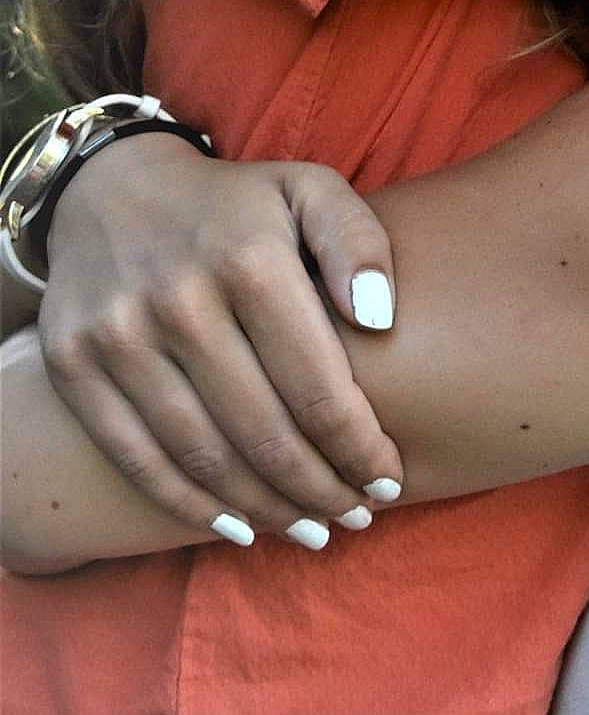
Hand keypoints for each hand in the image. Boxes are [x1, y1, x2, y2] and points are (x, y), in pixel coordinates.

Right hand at [38, 136, 403, 546]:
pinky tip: (238, 526)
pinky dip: (190, 505)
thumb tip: (381, 319)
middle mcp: (181, 300)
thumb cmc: (237, 203)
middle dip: (322, 491)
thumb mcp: (309, 190)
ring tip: (312, 529)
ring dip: (267, 510)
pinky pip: (137, 458)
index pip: (318, 389)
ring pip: (204, 458)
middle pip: (264, 435)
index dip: (360, 451)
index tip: (389, 483)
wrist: (112, 185)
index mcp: (252, 261)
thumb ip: (358, 243)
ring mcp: (118, 336)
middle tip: (357, 518)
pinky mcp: (73, 363)